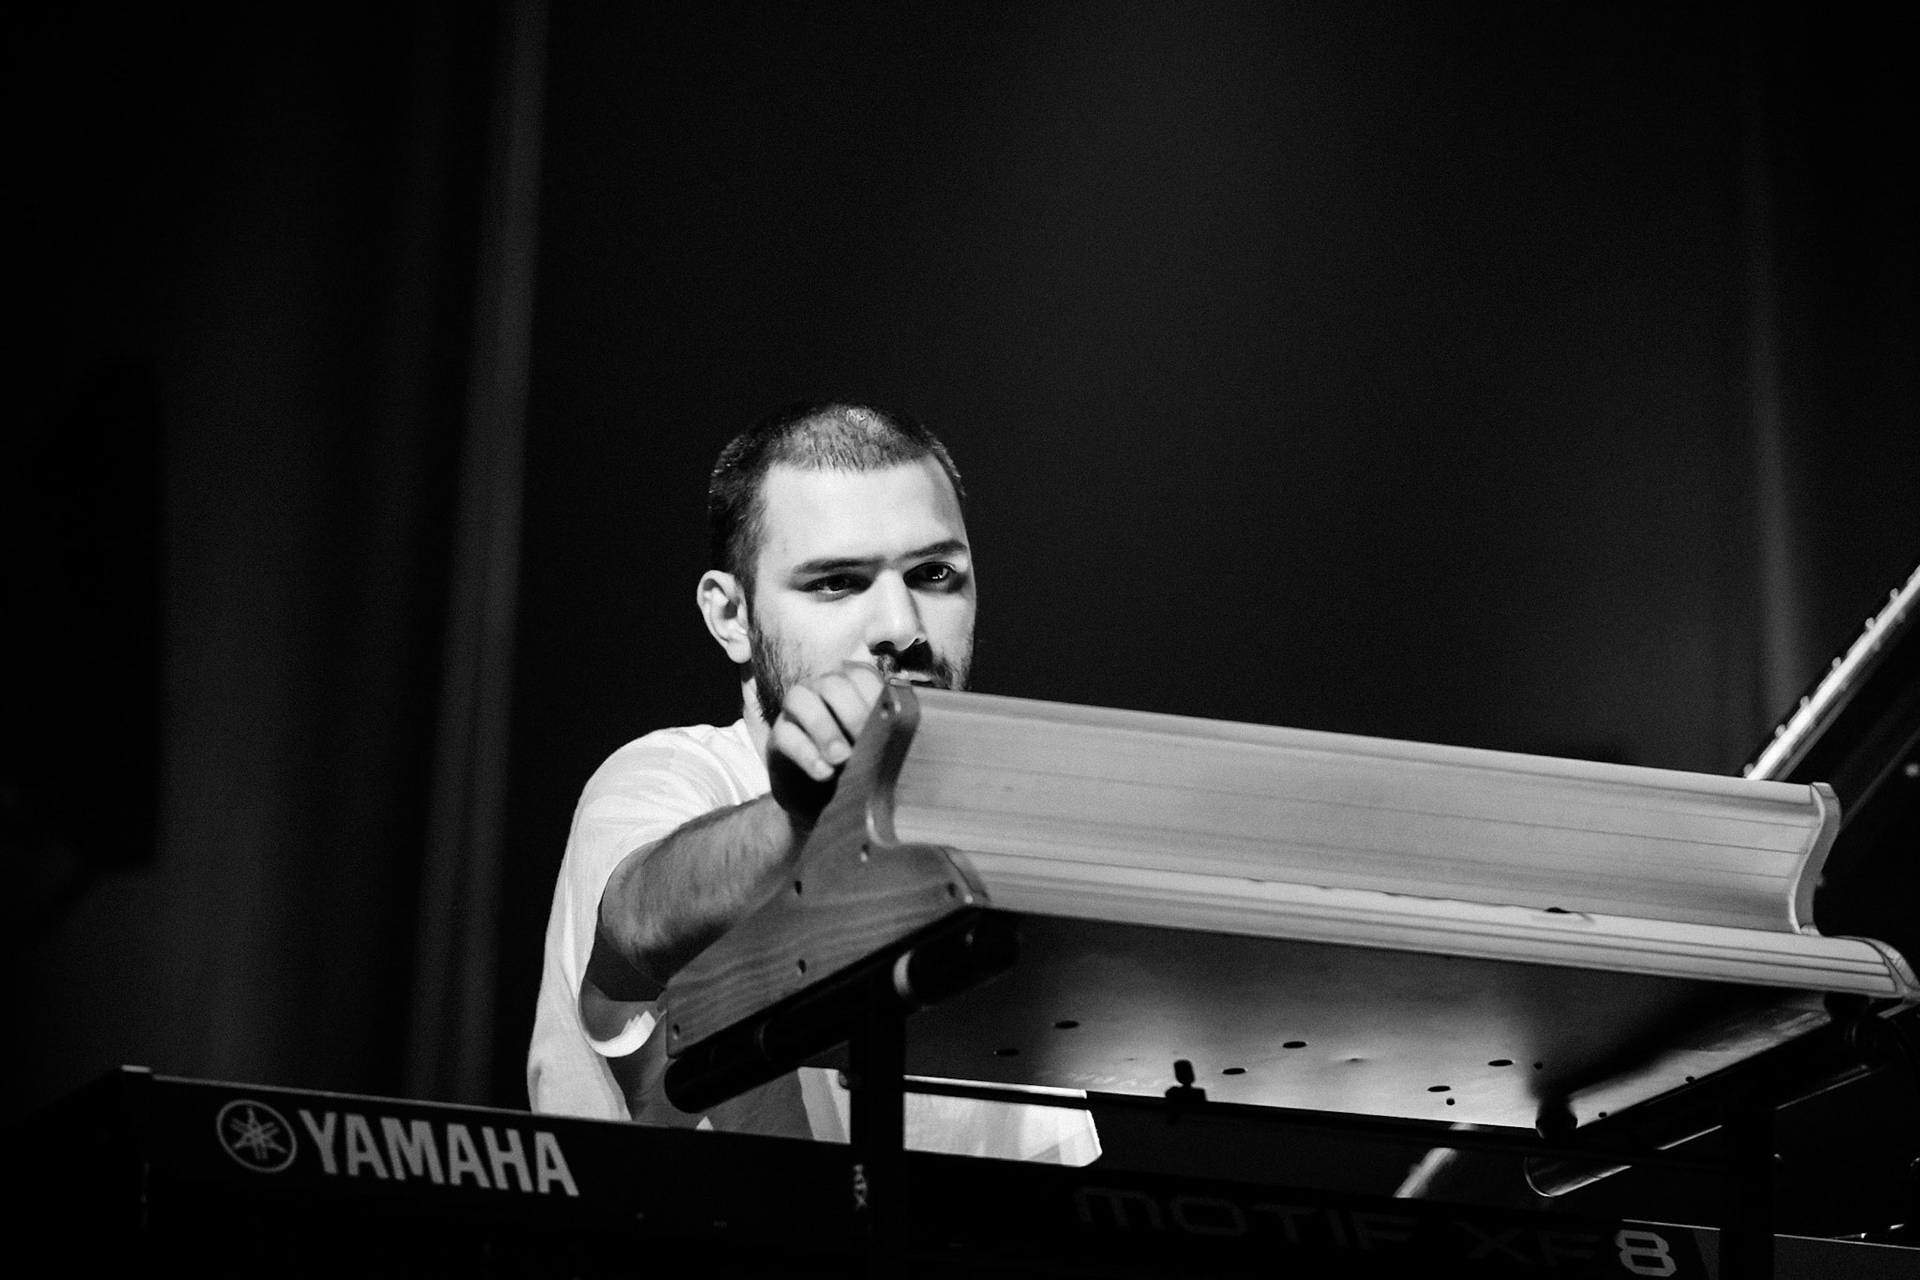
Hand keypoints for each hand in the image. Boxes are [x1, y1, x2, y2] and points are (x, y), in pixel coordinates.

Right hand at [766, 661, 885, 822]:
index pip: (862, 676)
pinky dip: (806, 753)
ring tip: (841, 757)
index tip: (891, 723)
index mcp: (849, 686)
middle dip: (853, 713)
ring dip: (824, 728)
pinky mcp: (777, 736)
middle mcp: (820, 689)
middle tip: (867, 742)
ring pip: (800, 699)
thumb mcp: (876, 749)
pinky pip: (786, 735)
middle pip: (833, 684)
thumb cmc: (855, 764)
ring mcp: (795, 710)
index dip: (876, 695)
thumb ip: (888, 736)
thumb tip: (904, 737)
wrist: (820, 796)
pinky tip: (823, 772)